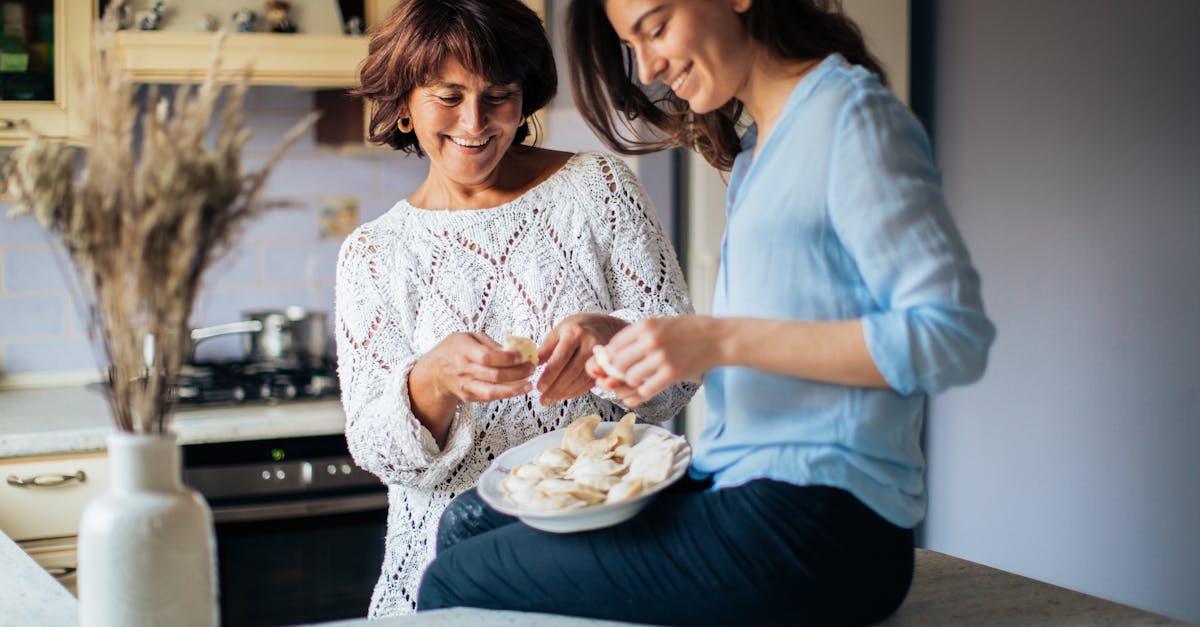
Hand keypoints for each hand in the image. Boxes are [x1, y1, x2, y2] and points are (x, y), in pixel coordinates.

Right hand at [418, 332, 536, 404]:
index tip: (522, 356)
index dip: (507, 358)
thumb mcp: (470, 337)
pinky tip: (518, 389)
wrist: (435, 371)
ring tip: (529, 385)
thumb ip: (491, 343)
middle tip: (531, 368)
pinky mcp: (469, 397)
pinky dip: (506, 394)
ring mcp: (466, 386)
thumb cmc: (455, 350)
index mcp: (464, 351)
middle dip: (517, 373)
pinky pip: (490, 398)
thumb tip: (514, 350)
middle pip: (494, 375)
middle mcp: (464, 370)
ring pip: (492, 392)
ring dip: (514, 390)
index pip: (487, 357)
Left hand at [537, 313, 627, 404]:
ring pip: (580, 380)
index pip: (561, 357)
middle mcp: (589, 344)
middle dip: (555, 388)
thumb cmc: (576, 328)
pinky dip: (574, 392)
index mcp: (575, 333)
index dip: (550, 374)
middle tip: (542, 398)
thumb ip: (546, 348)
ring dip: (564, 393)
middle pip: (572, 371)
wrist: (603, 326)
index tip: (539, 387)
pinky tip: (563, 396)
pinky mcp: (603, 367)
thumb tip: (532, 365)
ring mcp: (598, 357)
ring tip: (549, 399)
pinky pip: (588, 384)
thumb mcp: (559, 331)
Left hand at [586, 315, 718, 406]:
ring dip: (630, 383)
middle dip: (616, 372)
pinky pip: (646, 390)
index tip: (611, 364)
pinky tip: (642, 391)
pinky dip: (640, 394)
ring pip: (630, 378)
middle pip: (618, 363)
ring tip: (637, 380)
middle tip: (620, 376)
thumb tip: (612, 351)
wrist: (719, 338)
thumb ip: (640, 335)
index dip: (608, 357)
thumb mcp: (662, 323)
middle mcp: (650, 340)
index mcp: (646, 325)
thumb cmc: (691, 330)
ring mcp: (661, 358)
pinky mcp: (672, 374)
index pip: (614, 345)